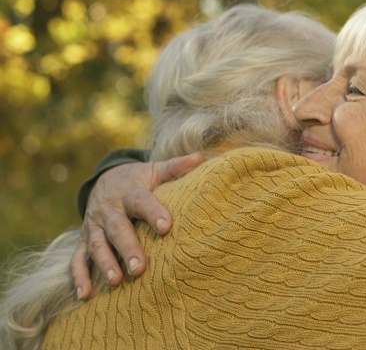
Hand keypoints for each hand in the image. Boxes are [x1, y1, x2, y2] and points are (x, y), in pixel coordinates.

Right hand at [71, 153, 203, 299]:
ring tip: (116, 281)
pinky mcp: (84, 240)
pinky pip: (78, 259)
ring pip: (97, 245)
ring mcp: (94, 226)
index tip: (166, 226)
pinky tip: (86, 295)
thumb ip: (176, 167)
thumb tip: (200, 157)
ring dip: (105, 264)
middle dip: (128, 248)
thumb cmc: (139, 180)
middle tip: (140, 268)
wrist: (105, 180)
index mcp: (130, 193)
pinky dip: (79, 277)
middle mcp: (109, 210)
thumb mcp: (155, 171)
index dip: (153, 212)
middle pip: (117, 229)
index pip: (142, 202)